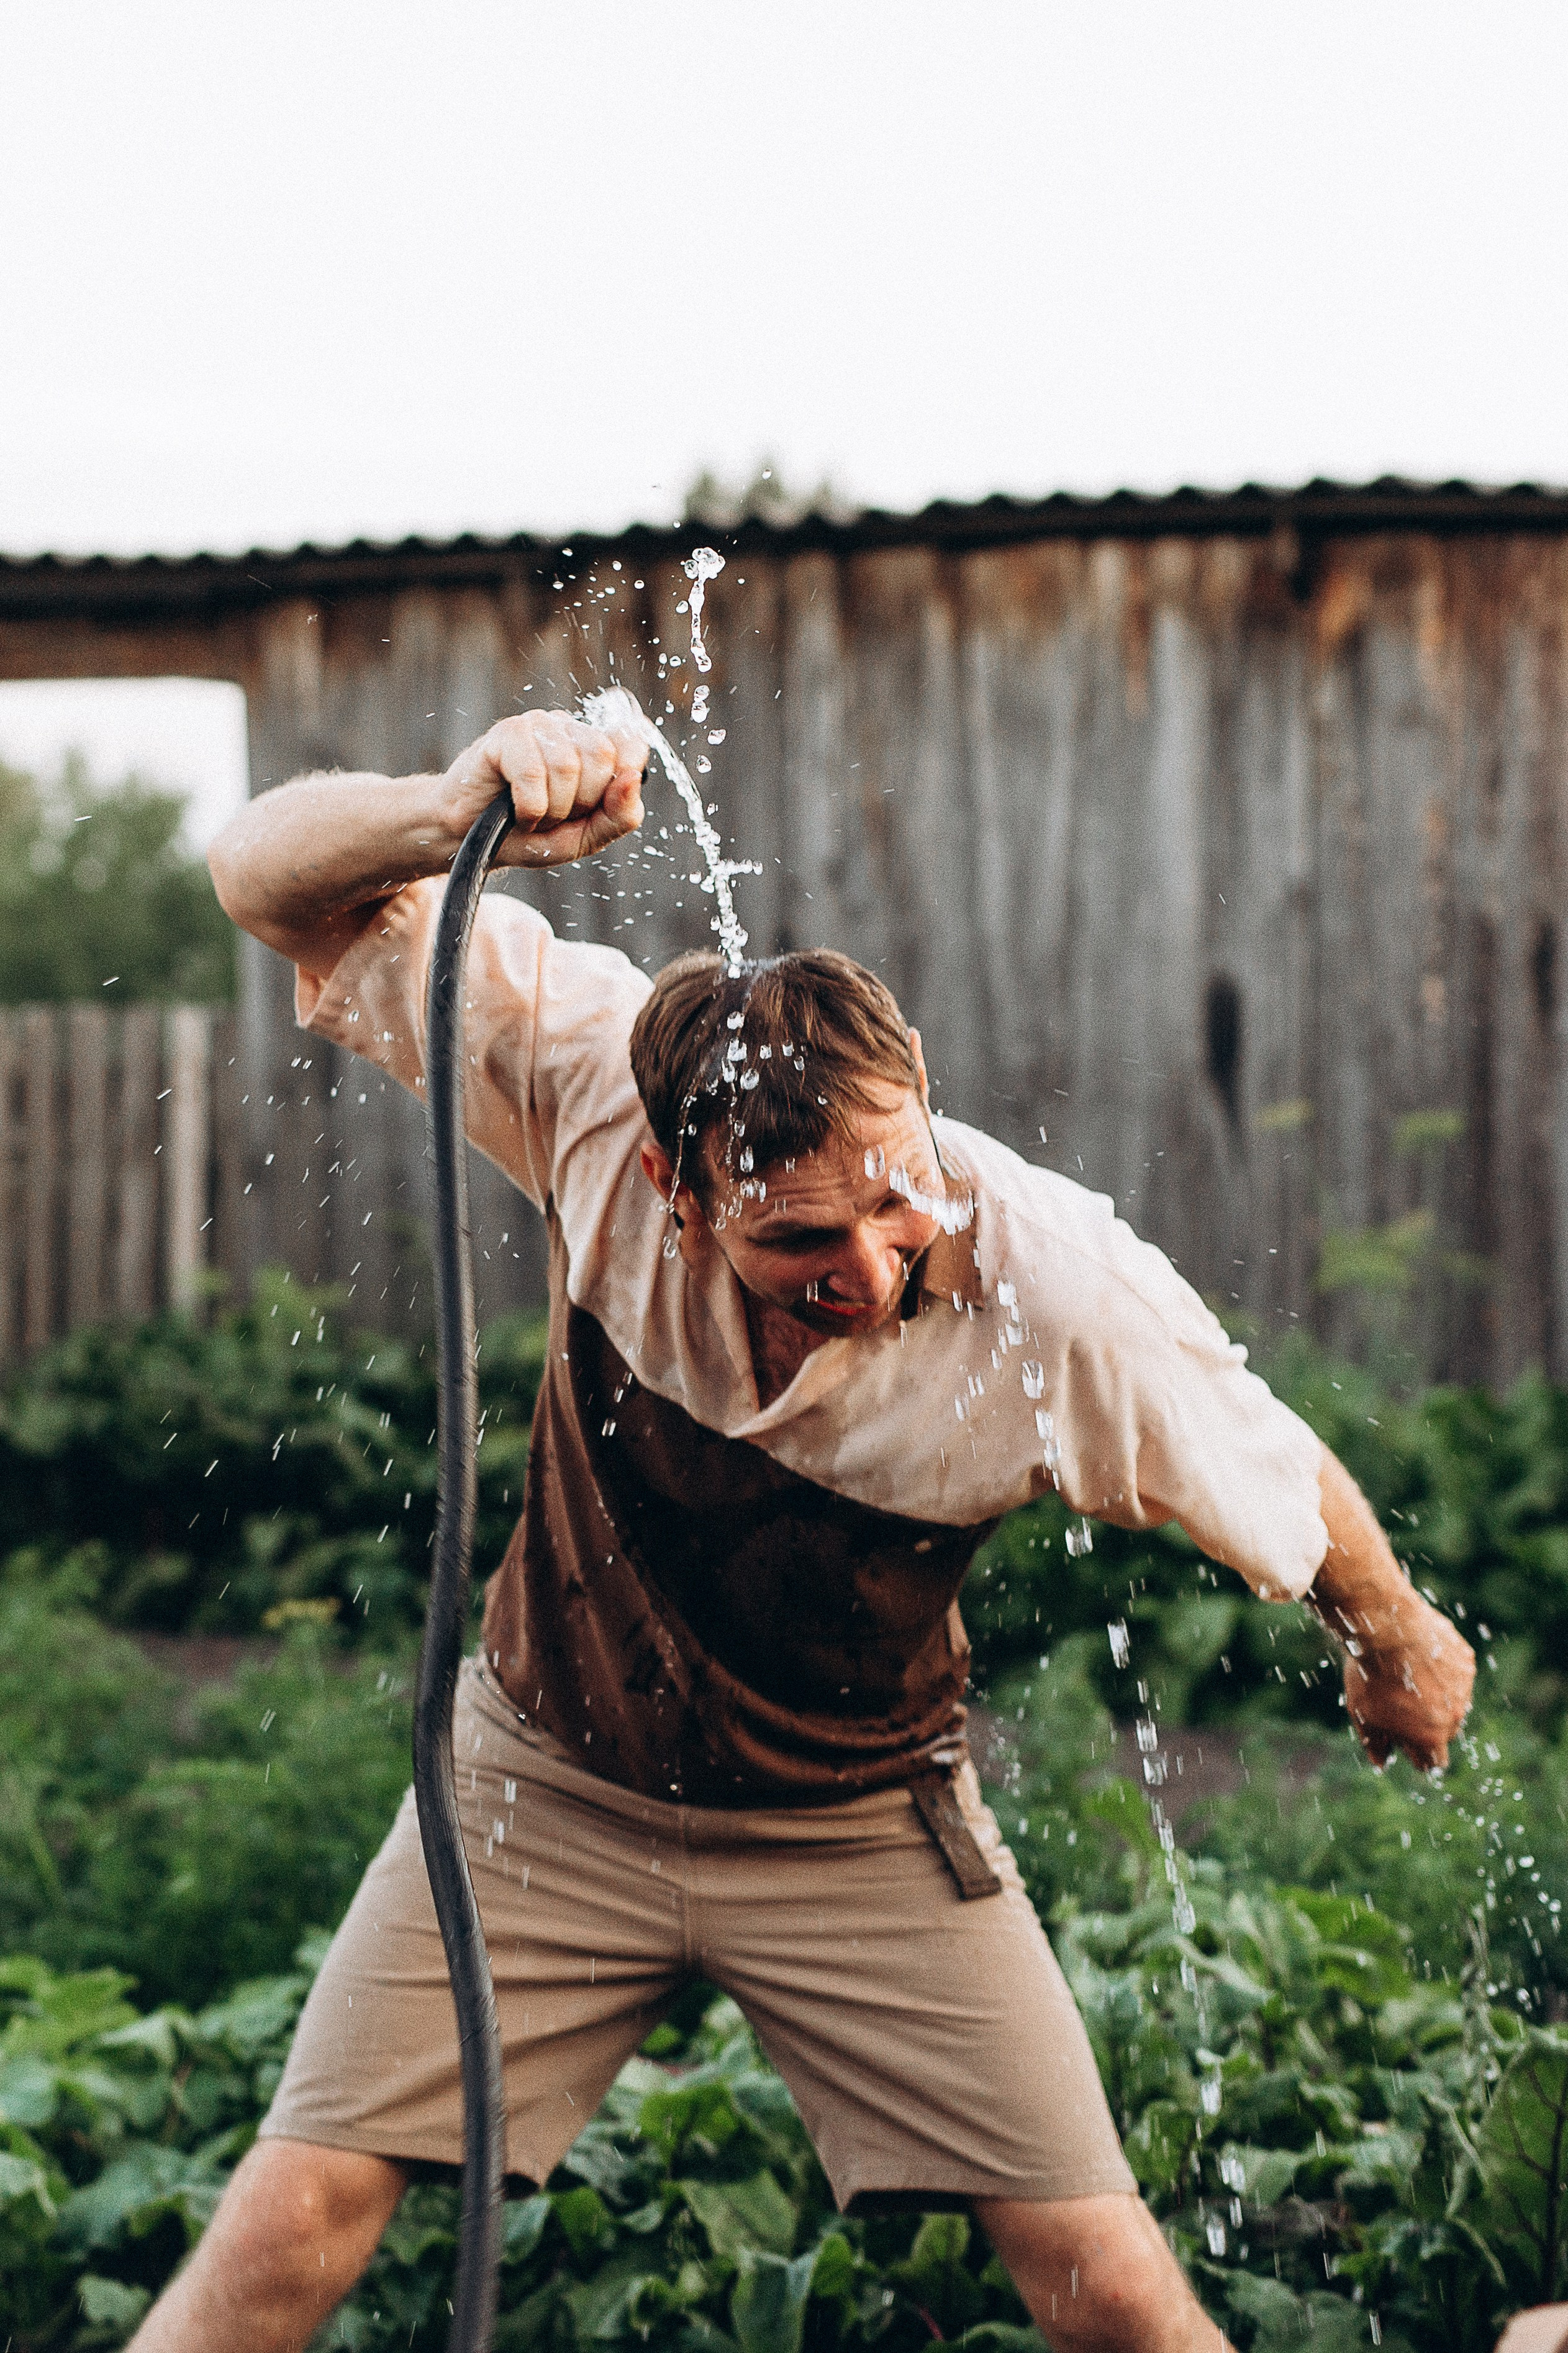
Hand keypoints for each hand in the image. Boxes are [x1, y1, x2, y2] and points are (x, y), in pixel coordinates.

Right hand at [440, 709, 646, 867]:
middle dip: (581, 802)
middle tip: (556, 814)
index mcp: (593, 749)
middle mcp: (569, 729)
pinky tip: (516, 812)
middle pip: (602, 757)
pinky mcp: (507, 733)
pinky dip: (528, 808)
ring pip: (567, 766)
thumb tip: (634, 778)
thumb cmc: (529, 834)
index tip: (596, 804)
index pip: (630, 742)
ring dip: (551, 809)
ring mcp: (538, 726)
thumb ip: (619, 815)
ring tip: (533, 814)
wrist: (472, 842)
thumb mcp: (585, 838)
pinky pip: (532, 774)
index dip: (623, 774)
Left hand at [1341, 1592, 1475, 1770]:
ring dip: (1437, 1696)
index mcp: (1431, 1737)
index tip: (1402, 1739)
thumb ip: (1375, 1744)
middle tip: (1401, 1702)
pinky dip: (1442, 1669)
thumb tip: (1382, 1762)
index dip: (1417, 1754)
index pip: (1434, 1762)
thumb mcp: (1363, 1714)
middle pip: (1445, 1732)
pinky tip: (1419, 1654)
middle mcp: (1455, 1716)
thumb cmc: (1370, 1675)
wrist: (1386, 1628)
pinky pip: (1456, 1673)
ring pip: (1453, 1701)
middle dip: (1427, 1725)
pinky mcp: (1465, 1661)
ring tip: (1407, 1674)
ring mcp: (1464, 1688)